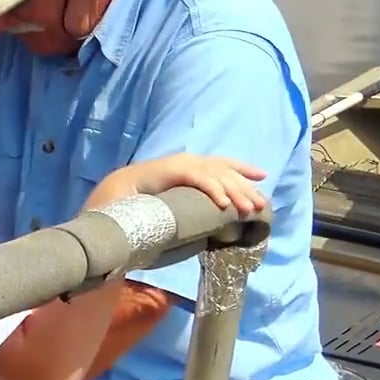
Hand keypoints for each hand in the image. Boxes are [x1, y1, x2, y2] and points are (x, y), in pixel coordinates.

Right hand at [90, 152, 268, 217]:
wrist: (118, 194)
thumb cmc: (146, 202)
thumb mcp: (179, 201)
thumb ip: (195, 204)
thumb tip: (217, 218)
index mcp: (191, 165)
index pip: (223, 164)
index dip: (243, 168)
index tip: (262, 176)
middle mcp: (190, 160)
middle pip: (226, 171)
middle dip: (245, 188)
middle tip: (260, 205)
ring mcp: (182, 163)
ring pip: (218, 175)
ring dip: (235, 192)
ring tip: (246, 209)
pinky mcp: (174, 169)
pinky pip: (200, 178)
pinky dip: (214, 190)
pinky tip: (224, 205)